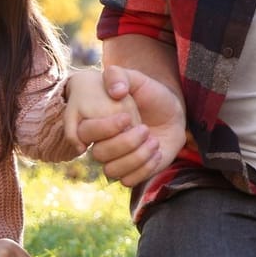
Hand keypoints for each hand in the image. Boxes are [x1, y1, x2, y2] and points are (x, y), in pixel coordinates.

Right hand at [74, 64, 187, 187]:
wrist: (172, 112)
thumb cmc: (150, 94)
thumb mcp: (136, 78)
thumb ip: (119, 75)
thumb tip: (116, 92)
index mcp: (96, 123)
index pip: (83, 133)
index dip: (104, 128)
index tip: (127, 116)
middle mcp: (102, 144)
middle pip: (99, 154)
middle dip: (125, 142)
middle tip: (145, 128)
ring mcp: (116, 160)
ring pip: (112, 172)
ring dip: (136, 157)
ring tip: (153, 141)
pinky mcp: (132, 172)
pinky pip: (128, 181)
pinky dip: (145, 168)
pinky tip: (157, 151)